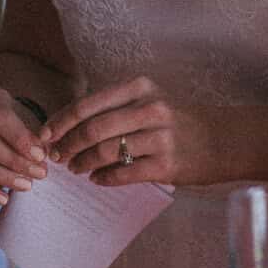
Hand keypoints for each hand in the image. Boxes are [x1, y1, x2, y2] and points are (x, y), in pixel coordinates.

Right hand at [0, 82, 47, 206]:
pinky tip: (5, 197)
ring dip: (0, 176)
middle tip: (39, 174)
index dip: (19, 138)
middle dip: (13, 161)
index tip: (41, 156)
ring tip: (26, 185)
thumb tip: (43, 154)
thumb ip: (36, 134)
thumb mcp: (27, 118)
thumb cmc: (16, 120)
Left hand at [42, 75, 204, 185]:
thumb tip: (69, 124)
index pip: (89, 103)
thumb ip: (115, 107)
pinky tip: (98, 180)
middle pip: (93, 128)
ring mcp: (160, 137)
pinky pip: (125, 173)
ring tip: (76, 169)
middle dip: (68, 145)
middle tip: (57, 157)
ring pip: (106, 151)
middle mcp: (150, 108)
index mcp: (140, 87)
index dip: (62, 121)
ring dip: (84, 163)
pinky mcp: (167, 164)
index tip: (45, 135)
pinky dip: (106, 178)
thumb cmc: (177, 121)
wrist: (222, 139)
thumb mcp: (150, 100)